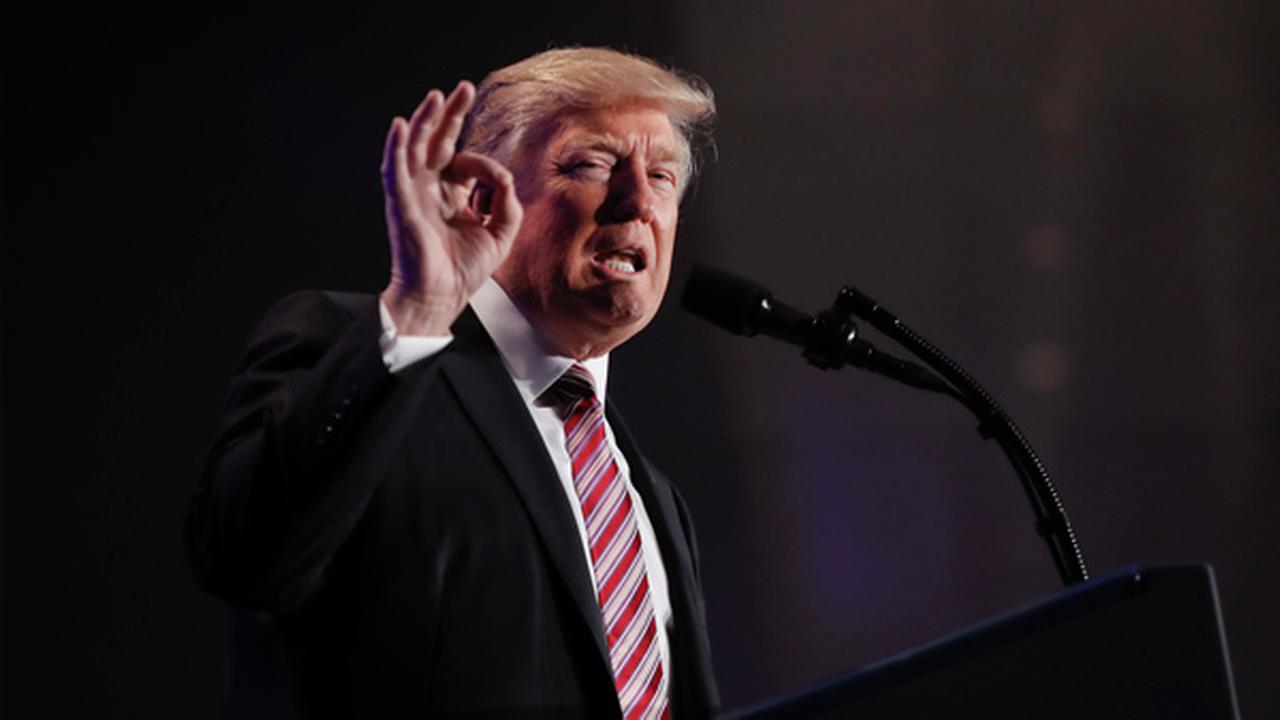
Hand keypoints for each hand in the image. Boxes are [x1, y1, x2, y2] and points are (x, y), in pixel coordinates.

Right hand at [379, 81, 522, 335]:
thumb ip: (507, 205)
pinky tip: (401, 126)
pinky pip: (394, 170)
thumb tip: (504, 177)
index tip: (499, 182)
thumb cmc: (464, 271)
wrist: (441, 297)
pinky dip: (396, 147)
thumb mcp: (500, 235)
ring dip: (424, 120)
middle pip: (437, 142)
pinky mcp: (400, 204)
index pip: (466, 163)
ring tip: (435, 96)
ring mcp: (412, 194)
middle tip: (462, 89)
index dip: (486, 165)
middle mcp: (429, 190)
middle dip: (449, 115)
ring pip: (415, 148)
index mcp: (450, 196)